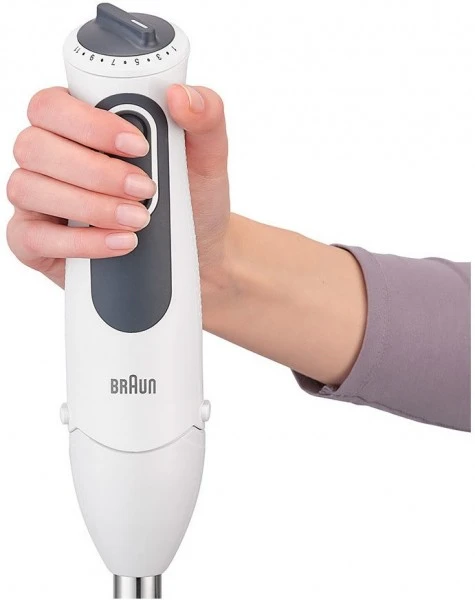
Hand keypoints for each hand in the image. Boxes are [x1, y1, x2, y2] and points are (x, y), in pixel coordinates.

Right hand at [6, 85, 229, 287]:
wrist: (200, 251)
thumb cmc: (193, 198)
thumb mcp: (208, 156)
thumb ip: (205, 116)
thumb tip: (181, 95)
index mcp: (79, 124)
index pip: (53, 105)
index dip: (88, 122)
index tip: (139, 145)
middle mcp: (51, 156)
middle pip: (34, 145)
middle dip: (95, 170)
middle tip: (144, 189)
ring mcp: (38, 199)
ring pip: (28, 188)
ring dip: (89, 206)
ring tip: (138, 219)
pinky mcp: (38, 242)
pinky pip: (33, 238)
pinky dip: (80, 242)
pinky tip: (120, 243)